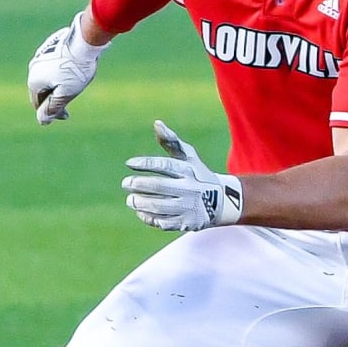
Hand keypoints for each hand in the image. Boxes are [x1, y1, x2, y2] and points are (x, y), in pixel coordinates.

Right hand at [27, 13, 106, 124]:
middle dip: (54, 98)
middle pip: (42, 89)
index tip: (66, 115)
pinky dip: (59, 71)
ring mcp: (41, 55)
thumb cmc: (76, 69)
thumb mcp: (65, 94)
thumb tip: (42, 120)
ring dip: (57, 84)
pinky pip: (52, 64)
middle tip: (69, 100)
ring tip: (72, 85)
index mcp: (34, 81)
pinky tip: (71, 70)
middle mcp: (33, 67)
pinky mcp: (50, 46)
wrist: (84, 40)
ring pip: (47, 76)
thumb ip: (53, 108)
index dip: (51, 112)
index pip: (38, 104)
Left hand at [122, 121, 243, 230]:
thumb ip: (172, 141)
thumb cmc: (198, 175)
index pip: (165, 165)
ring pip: (159, 206)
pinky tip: (141, 212)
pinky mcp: (186, 222)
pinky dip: (149, 218)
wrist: (222, 202)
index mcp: (189, 170)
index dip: (146, 163)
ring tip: (130, 200)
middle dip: (139, 184)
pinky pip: (163, 222)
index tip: (129, 163)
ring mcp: (188, 207)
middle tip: (125, 183)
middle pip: (160, 187)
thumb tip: (157, 124)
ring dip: (141, 203)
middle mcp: (190, 188)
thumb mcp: (189, 157)